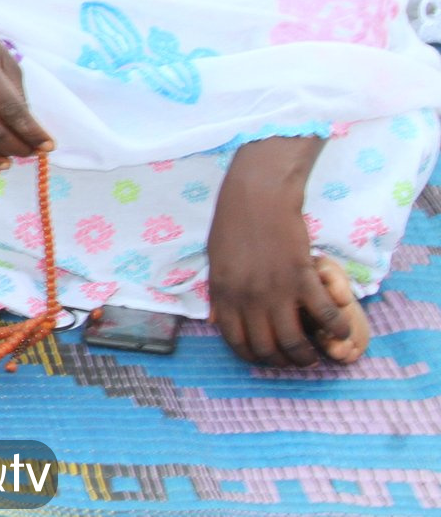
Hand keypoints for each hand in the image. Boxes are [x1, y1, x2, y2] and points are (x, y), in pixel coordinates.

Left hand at [209, 135, 355, 365]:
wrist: (258, 194)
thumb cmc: (234, 222)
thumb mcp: (216, 260)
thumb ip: (220, 292)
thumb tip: (216, 319)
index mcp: (223, 293)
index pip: (236, 341)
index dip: (253, 356)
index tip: (265, 359)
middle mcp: (247, 297)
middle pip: (266, 347)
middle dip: (281, 361)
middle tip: (294, 360)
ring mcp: (275, 289)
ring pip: (293, 341)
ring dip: (306, 356)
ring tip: (315, 355)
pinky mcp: (302, 277)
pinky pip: (323, 315)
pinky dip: (336, 329)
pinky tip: (340, 332)